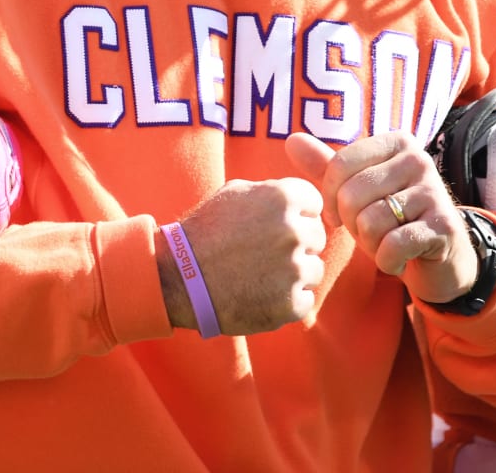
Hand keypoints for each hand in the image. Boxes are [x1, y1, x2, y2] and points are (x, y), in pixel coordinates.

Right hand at [159, 177, 326, 333]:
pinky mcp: (290, 304)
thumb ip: (272, 191)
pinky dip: (287, 300)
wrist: (178, 277)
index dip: (296, 213)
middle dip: (297, 243)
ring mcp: (293, 270)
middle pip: (317, 236)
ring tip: (261, 273)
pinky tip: (261, 293)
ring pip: (313, 269)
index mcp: (282, 197)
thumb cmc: (205, 231)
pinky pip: (305, 299)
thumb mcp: (234, 193)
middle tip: (265, 252)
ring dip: (294, 273)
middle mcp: (293, 231)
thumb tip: (301, 199)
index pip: (314, 203)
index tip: (274, 224)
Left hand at [286, 131, 477, 305]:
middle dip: (352, 224)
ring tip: (386, 244)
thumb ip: (325, 167)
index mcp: (395, 142)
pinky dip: (388, 261)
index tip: (340, 215)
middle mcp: (418, 159)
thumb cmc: (390, 220)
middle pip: (352, 195)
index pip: (339, 166)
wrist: (439, 260)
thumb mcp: (355, 192)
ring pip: (371, 221)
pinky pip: (392, 245)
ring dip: (371, 244)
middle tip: (370, 233)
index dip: (330, 199)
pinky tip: (399, 260)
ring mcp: (435, 191)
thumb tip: (291, 139)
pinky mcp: (444, 226)